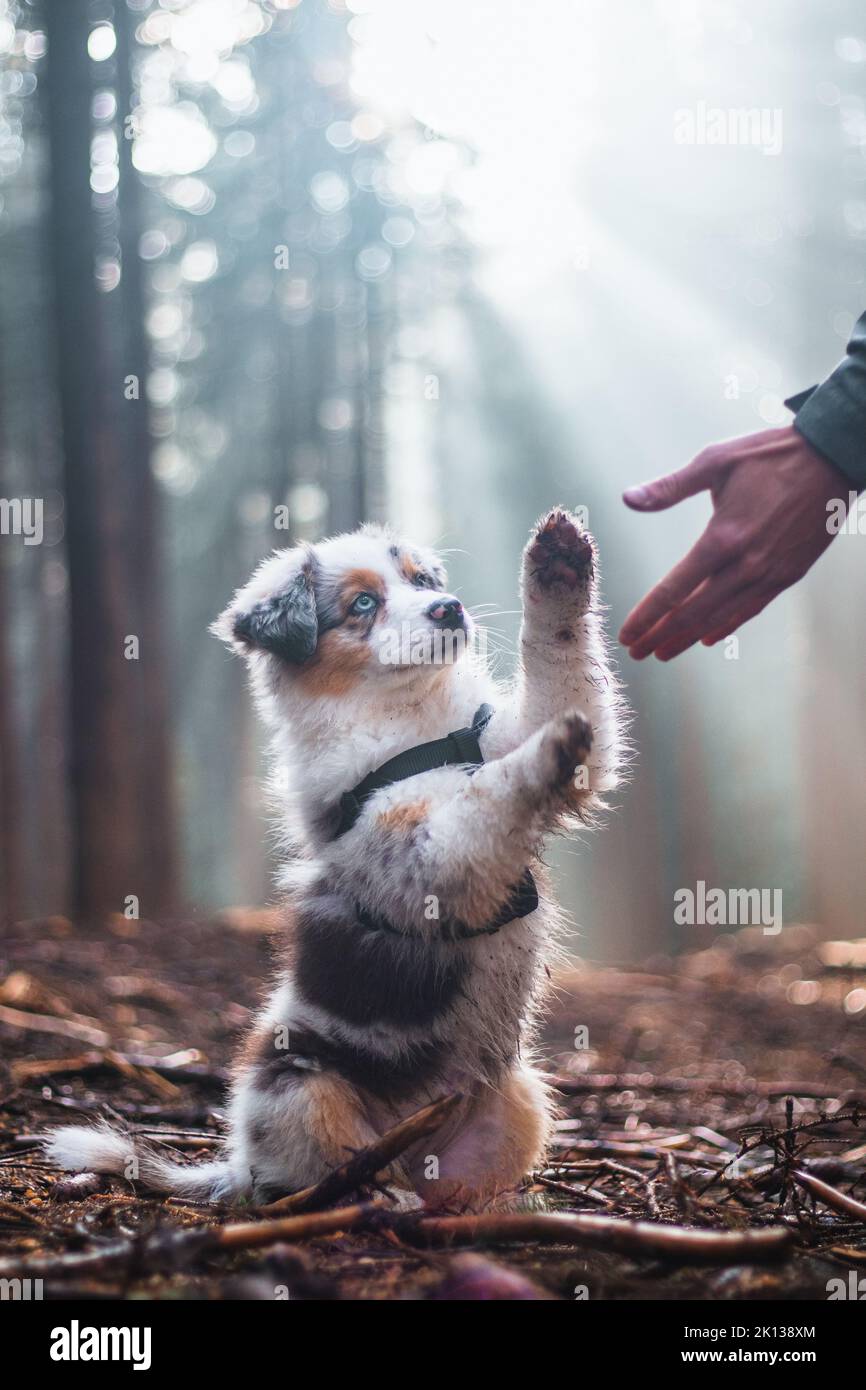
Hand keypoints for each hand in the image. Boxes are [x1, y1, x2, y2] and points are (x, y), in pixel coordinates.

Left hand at [618, 426, 850, 659]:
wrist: (832, 459)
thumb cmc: (770, 455)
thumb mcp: (715, 461)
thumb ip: (670, 487)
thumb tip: (628, 499)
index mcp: (723, 537)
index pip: (675, 589)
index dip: (648, 615)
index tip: (627, 634)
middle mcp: (745, 564)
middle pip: (693, 612)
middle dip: (660, 635)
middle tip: (636, 652)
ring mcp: (769, 573)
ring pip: (721, 617)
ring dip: (688, 637)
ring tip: (663, 651)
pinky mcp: (788, 574)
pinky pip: (751, 609)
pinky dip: (726, 625)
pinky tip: (708, 636)